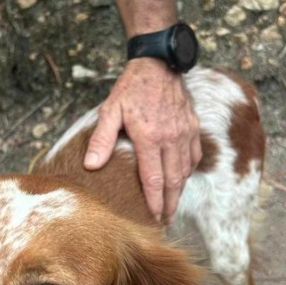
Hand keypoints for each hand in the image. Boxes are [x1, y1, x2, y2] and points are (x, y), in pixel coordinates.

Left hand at [84, 58, 200, 222]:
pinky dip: (188, 172)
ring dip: (179, 191)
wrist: (158, 63)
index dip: (154, 202)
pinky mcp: (193, 127)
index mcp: (149, 137)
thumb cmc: (131, 88)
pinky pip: (194, 157)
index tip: (154, 218)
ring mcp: (185, 133)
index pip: (153, 179)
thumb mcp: (110, 110)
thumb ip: (102, 139)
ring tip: (171, 205)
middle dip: (170, 204)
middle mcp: (171, 138)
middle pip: (173, 181)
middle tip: (166, 221)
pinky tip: (181, 179)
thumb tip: (91, 165)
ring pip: (185, 171)